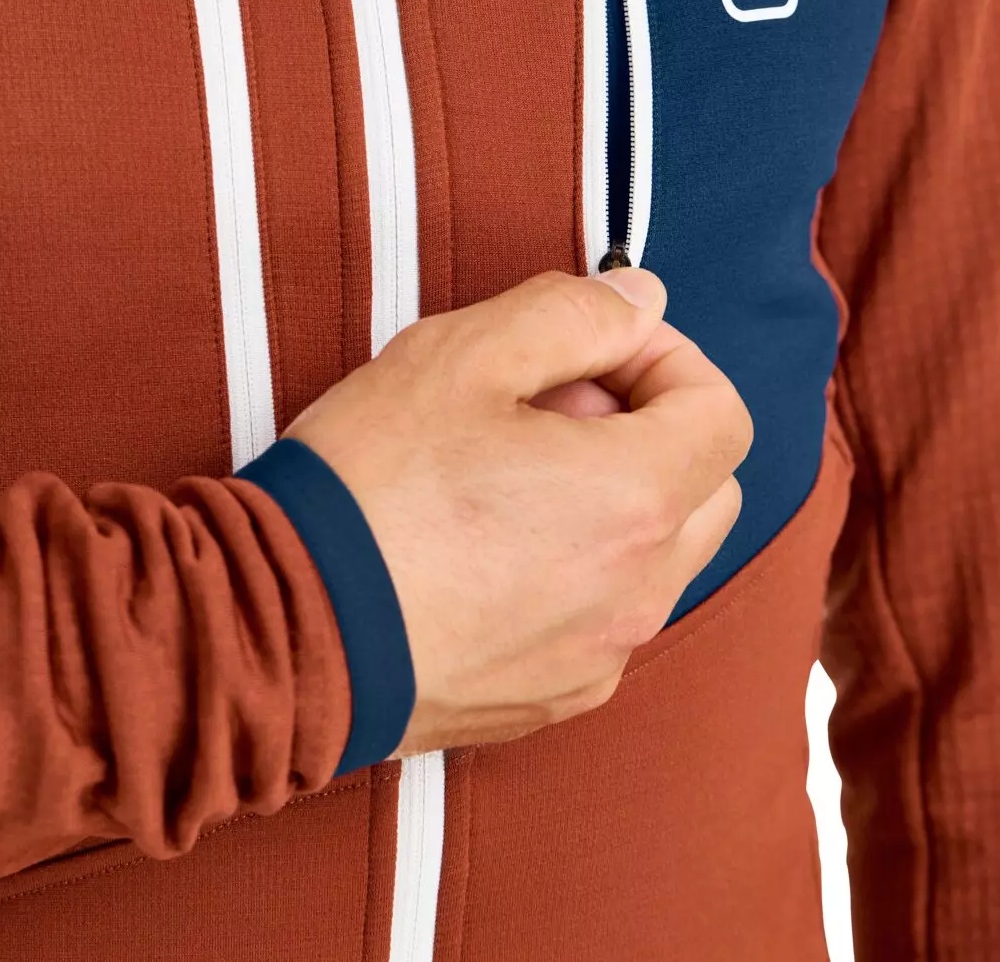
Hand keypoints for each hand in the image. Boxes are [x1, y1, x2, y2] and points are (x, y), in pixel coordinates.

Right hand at [285, 268, 751, 753]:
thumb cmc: (368, 486)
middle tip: (550, 409)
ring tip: (510, 480)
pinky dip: (583, 569)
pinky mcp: (557, 697)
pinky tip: (491, 549)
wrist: (278, 632)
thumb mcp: (463, 355)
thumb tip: (643, 301)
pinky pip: (609, 616)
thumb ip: (575, 313)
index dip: (668, 360)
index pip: (721, 412)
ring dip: (618, 499)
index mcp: (636, 498)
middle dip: (650, 429)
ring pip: (661, 554)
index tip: (598, 350)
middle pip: (707, 485)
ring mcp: (602, 653)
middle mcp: (640, 589)